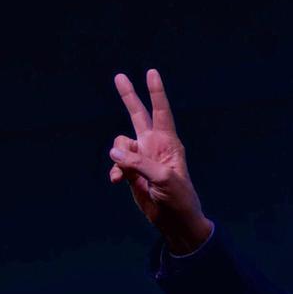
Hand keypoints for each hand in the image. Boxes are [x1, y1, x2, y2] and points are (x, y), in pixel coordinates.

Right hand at [108, 69, 212, 252]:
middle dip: (129, 96)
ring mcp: (142, 157)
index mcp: (168, 144)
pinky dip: (114, 170)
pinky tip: (118, 181)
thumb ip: (138, 163)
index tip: (152, 73)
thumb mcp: (162, 179)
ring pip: (120, 143)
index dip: (156, 93)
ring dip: (119, 156)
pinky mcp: (131, 170)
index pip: (161, 112)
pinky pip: (116, 162)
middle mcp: (154, 146)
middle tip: (119, 76)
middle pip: (138, 115)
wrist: (175, 220)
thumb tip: (114, 151)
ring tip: (127, 173)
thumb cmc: (179, 198)